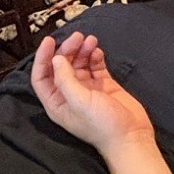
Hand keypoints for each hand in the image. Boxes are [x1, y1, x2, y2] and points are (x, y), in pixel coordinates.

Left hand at [30, 32, 153, 154]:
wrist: (130, 135)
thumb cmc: (102, 127)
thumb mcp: (79, 102)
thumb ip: (65, 79)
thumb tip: (56, 59)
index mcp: (57, 103)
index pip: (42, 76)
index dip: (43, 58)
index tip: (50, 41)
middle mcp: (70, 95)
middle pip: (62, 66)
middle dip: (67, 50)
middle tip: (77, 37)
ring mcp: (87, 89)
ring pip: (79, 63)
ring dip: (82, 50)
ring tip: (91, 40)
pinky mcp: (103, 85)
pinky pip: (95, 65)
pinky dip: (95, 56)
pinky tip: (98, 52)